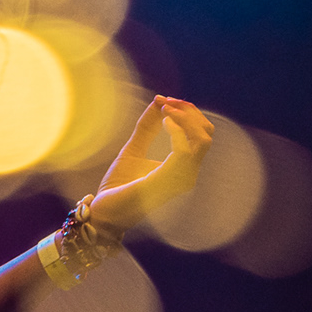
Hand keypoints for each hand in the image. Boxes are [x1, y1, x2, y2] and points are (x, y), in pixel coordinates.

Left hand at [87, 95, 214, 235]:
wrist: (104, 211)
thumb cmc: (119, 185)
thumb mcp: (133, 149)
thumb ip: (146, 127)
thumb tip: (157, 101)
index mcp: (182, 167)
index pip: (201, 135)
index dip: (187, 113)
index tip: (165, 100)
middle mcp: (187, 174)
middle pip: (207, 134)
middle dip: (189, 112)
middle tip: (167, 102)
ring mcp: (180, 179)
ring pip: (202, 140)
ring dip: (184, 118)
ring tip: (164, 109)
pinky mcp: (168, 181)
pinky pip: (185, 151)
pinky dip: (177, 131)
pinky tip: (164, 122)